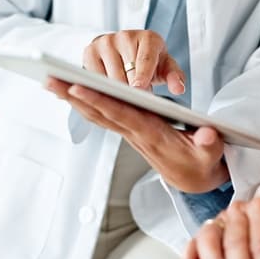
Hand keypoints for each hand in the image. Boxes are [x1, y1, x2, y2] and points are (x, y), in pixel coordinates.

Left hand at [46, 79, 228, 192]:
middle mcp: (135, 133)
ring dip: (72, 99)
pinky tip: (69, 92)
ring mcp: (129, 132)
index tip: (78, 88)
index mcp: (152, 135)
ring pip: (95, 114)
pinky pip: (101, 115)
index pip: (121, 115)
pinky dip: (84, 103)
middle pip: (99, 112)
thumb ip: (210, 144)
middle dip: (74, 96)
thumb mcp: (211, 156)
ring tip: (50, 81)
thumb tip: (207, 134)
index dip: (99, 102)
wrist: (193, 179)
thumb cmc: (202, 162)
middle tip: (48, 79)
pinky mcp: (129, 129)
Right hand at [83, 30, 185, 91]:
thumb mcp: (166, 69)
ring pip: (109, 75)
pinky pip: (93, 76)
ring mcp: (105, 42)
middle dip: (130, 90)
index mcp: (148, 38)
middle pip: (126, 70)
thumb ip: (175, 78)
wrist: (128, 53)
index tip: (139, 89)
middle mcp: (125, 36)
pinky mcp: (89, 51)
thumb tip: (178, 88)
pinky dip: (100, 88)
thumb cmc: (151, 63)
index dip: (142, 75)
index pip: (145, 58)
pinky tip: (107, 94)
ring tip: (123, 98)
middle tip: (136, 102)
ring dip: (115, 91)